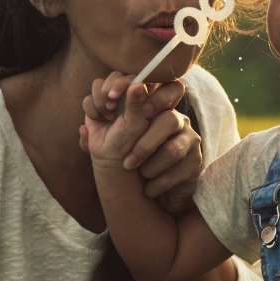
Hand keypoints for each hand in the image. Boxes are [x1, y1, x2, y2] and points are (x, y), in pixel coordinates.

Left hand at [81, 73, 202, 212]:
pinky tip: (149, 190)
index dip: (139, 95)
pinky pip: (181, 171)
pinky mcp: (196, 162)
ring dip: (151, 167)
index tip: (116, 111)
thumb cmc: (128, 159)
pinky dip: (160, 184)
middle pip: (168, 119)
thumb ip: (97, 131)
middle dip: (144, 144)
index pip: (157, 90)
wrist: (150, 190)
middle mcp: (176, 119)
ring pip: (174, 149)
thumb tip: (82, 129)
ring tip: (138, 177)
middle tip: (126, 163)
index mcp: (154, 108)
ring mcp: (190, 140)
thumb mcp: (107, 143)